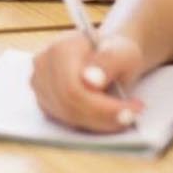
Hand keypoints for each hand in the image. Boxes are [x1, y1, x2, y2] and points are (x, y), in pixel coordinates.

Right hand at [29, 32, 147, 132]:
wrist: (106, 55)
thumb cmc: (115, 52)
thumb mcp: (123, 52)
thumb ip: (109, 62)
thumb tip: (90, 81)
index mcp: (60, 48)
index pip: (73, 88)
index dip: (102, 106)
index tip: (133, 108)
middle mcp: (43, 66)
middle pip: (69, 105)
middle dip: (104, 117)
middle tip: (132, 115)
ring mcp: (39, 84)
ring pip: (68, 117)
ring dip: (100, 122)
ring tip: (125, 114)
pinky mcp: (43, 100)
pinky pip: (66, 121)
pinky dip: (91, 123)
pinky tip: (108, 116)